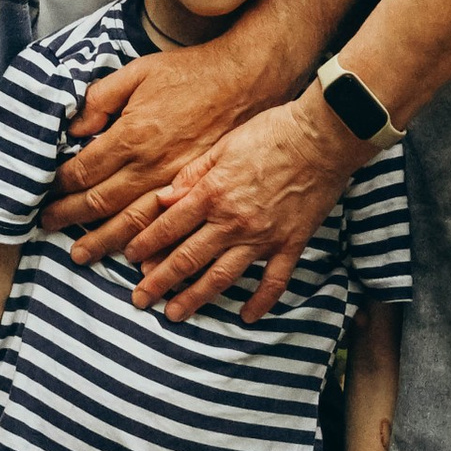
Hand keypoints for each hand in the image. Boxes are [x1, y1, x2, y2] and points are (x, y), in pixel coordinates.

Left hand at [43, 42, 272, 253]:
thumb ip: (101, 98)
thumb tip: (74, 129)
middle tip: (48, 228)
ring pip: (132, 222)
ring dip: (104, 241)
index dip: (60, 186)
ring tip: (83, 255)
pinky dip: (150, 246)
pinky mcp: (200, 191)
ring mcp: (177, 183)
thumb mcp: (139, 71)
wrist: (245, 81)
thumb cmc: (191, 74)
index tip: (45, 193)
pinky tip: (137, 259)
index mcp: (132, 136)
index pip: (84, 171)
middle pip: (102, 203)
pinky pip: (169, 226)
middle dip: (71, 219)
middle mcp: (151, 166)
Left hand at [124, 94, 360, 324]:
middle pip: (187, 258)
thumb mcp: (222, 145)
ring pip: (222, 276)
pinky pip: (274, 281)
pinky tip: (247, 317)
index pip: (168, 226)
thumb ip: (191, 175)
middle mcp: (232, 221)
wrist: (321, 138)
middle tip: (139, 300)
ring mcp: (262, 237)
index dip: (145, 245)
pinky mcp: (291, 244)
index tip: (129, 259)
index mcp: (212, 193)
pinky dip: (261, 302)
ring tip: (175, 314)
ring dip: (195, 298)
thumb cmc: (271, 133)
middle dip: (159, 282)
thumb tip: (163, 199)